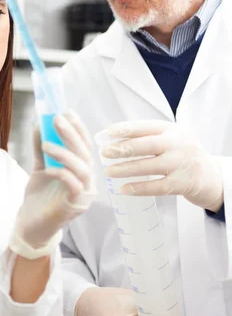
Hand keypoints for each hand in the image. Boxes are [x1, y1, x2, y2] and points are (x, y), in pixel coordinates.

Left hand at [12, 110, 96, 252]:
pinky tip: (49, 168)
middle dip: (71, 133)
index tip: (67, 111)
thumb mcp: (40, 166)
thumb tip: (40, 123)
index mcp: (82, 169)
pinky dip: (63, 172)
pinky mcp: (76, 206)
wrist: (30, 225)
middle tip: (57, 119)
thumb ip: (41, 147)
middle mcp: (87, 180)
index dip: (78, 127)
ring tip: (45, 143)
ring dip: (64, 152)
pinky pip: (74, 185)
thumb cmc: (39, 196)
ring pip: (82, 167)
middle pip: (85, 152)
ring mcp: (84, 194)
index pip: (84, 144)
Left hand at [103, 120, 222, 211]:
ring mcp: (180, 165)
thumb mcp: (172, 137)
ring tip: (108, 171)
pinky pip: (156, 187)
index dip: (127, 129)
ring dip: (126, 169)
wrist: (210, 175)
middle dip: (123, 148)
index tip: (110, 132)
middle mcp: (178, 145)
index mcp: (172, 130)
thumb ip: (150, 135)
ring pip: (149, 166)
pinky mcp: (181, 184)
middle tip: (105, 152)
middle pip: (147, 145)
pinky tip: (124, 189)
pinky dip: (139, 188)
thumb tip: (116, 138)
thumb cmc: (183, 153)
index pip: (147, 126)